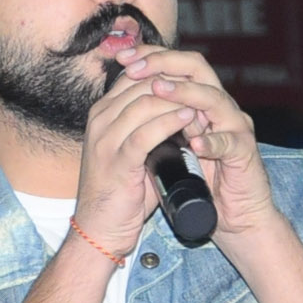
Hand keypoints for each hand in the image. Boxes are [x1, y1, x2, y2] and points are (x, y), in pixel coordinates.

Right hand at [73, 53, 199, 254]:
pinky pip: (145, 134)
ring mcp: (105, 140)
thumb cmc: (120, 192)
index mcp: (102, 113)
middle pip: (141, 83)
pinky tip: (189, 119)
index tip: (192, 81)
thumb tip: (181, 109)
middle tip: (202, 89)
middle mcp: (100, 120)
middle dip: (175, 83)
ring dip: (178, 101)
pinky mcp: (116, 161)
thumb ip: (147, 126)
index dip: (167, 73)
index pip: (135, 76)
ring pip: (145, 103)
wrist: (99, 229)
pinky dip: (170, 123)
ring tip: (202, 104)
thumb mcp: (131, 150)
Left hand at [115, 46, 276, 238]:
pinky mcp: (244, 153)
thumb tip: (120, 104)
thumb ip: (157, 122)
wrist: (232, 212)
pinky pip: (229, 142)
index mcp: (201, 101)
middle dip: (165, 64)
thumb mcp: (171, 144)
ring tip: (160, 91)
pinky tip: (195, 143)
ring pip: (214, 99)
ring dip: (185, 93)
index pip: (180, 64)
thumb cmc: (199, 178)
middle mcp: (220, 107)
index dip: (152, 56)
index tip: (123, 57)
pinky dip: (211, 140)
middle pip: (198, 68)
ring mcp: (235, 128)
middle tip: (137, 68)